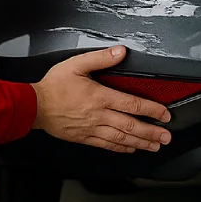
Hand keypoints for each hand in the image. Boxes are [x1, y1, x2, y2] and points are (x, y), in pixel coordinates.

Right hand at [31, 46, 171, 153]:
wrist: (33, 106)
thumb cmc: (53, 86)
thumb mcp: (75, 64)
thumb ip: (100, 58)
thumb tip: (121, 52)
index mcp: (99, 96)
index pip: (132, 104)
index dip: (152, 110)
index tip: (165, 114)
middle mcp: (99, 115)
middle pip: (131, 126)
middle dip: (152, 132)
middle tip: (167, 136)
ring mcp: (92, 129)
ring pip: (122, 138)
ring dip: (141, 143)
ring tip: (156, 145)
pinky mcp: (85, 137)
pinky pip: (108, 145)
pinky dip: (122, 148)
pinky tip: (131, 149)